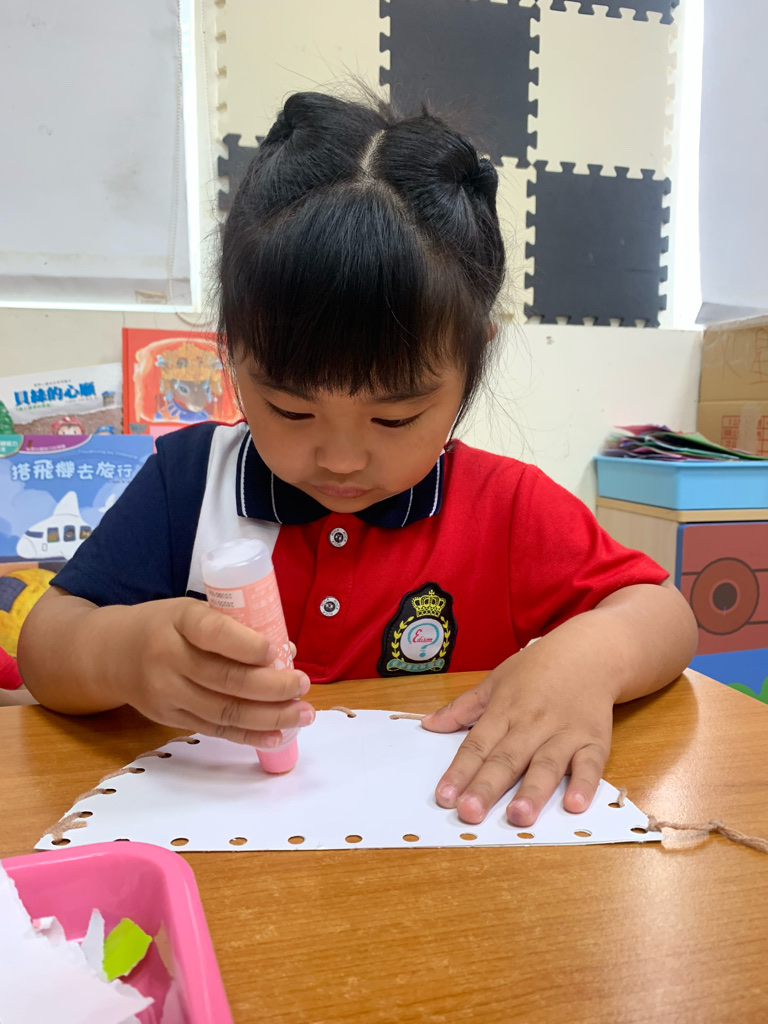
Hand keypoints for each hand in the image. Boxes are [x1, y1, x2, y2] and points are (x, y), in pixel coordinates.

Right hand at [106, 598, 313, 746]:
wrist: (110, 654)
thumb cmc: (165, 625)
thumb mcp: (192, 611)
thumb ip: (236, 628)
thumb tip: (288, 652)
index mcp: (179, 620)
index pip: (214, 633)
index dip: (248, 645)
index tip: (278, 653)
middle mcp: (169, 658)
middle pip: (226, 679)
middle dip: (272, 687)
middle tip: (303, 685)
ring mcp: (167, 693)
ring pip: (224, 710)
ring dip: (270, 716)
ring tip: (303, 714)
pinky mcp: (169, 718)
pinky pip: (215, 729)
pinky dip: (249, 735)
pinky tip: (278, 735)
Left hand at [421, 657, 612, 826]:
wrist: (588, 652)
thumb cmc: (537, 668)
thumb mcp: (495, 680)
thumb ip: (463, 707)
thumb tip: (428, 724)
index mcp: (504, 711)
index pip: (477, 745)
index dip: (460, 771)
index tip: (444, 796)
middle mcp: (532, 724)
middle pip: (507, 759)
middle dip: (487, 787)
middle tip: (470, 813)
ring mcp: (564, 733)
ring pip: (546, 765)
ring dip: (532, 792)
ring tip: (518, 817)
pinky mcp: (594, 740)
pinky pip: (590, 764)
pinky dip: (585, 784)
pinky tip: (575, 804)